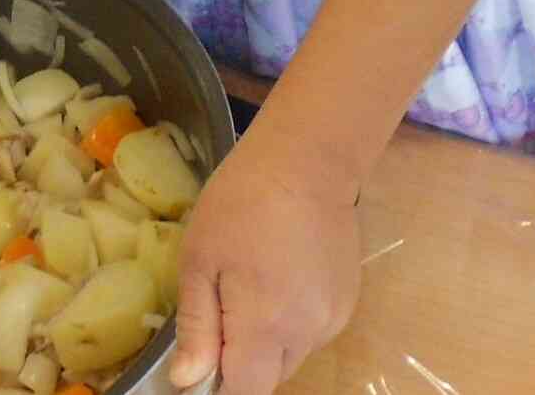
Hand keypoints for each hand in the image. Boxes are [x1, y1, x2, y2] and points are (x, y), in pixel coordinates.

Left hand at [167, 141, 360, 393]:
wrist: (306, 162)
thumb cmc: (240, 203)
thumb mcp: (199, 258)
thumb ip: (196, 325)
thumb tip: (187, 382)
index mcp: (266, 325)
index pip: (244, 392)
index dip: (217, 387)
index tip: (197, 365)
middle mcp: (307, 334)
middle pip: (267, 378)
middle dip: (238, 362)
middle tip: (218, 309)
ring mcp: (333, 320)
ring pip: (290, 357)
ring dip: (264, 343)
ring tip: (248, 285)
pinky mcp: (346, 303)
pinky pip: (310, 333)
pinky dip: (289, 323)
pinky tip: (277, 279)